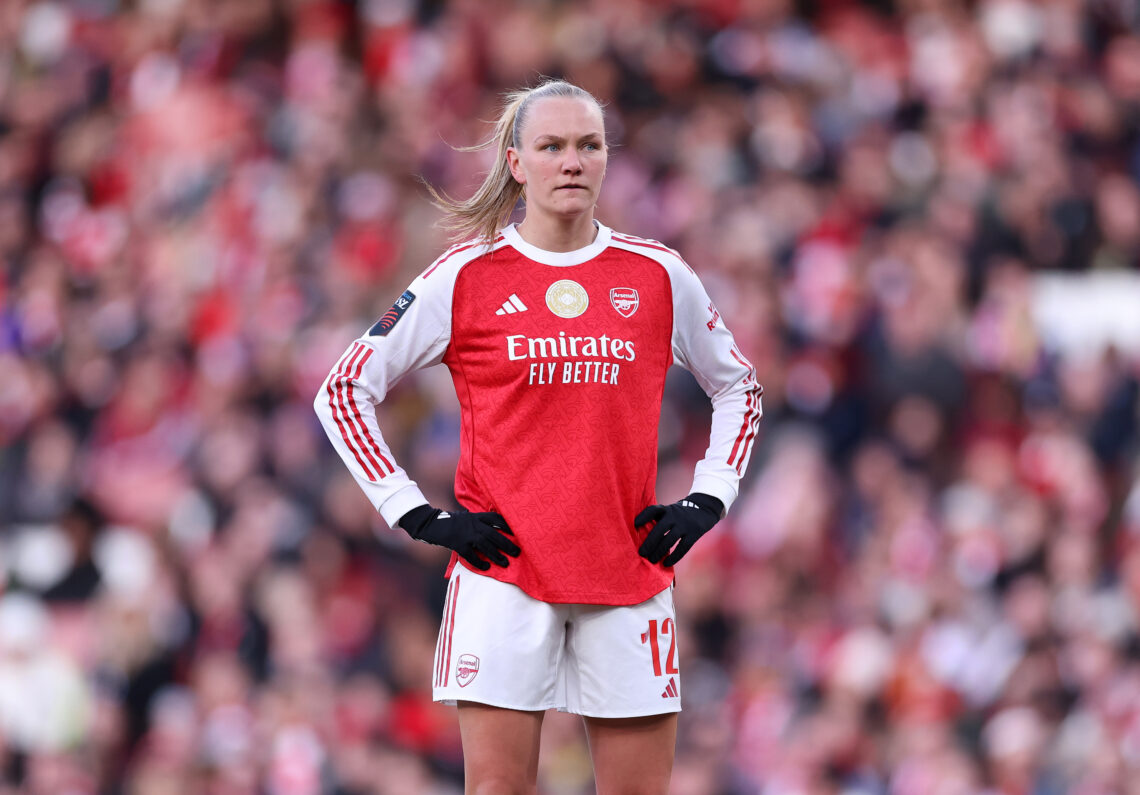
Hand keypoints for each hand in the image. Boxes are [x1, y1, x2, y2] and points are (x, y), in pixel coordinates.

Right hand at [399, 505, 519, 570]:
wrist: (431, 524)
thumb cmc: (450, 521)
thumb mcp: (466, 516)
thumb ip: (478, 520)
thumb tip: (491, 525)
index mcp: (476, 517)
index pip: (496, 519)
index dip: (507, 525)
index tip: (518, 532)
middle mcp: (473, 525)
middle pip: (494, 534)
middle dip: (507, 544)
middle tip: (517, 552)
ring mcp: (466, 535)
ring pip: (485, 546)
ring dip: (496, 555)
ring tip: (505, 563)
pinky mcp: (458, 544)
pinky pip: (471, 556)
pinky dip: (479, 562)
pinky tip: (487, 567)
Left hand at [635, 493, 723, 566]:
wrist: (705, 508)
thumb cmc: (680, 513)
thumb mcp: (670, 511)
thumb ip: (658, 519)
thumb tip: (640, 535)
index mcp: (666, 509)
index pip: (653, 510)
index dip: (644, 516)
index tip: (635, 524)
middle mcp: (674, 516)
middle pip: (659, 530)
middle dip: (649, 543)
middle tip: (641, 553)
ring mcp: (685, 525)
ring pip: (669, 540)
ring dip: (659, 552)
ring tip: (651, 560)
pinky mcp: (694, 534)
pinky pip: (683, 547)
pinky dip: (674, 557)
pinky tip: (666, 563)